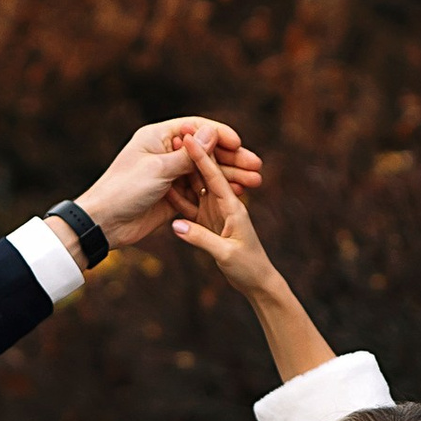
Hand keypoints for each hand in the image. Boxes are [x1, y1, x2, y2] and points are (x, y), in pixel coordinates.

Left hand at [76, 117, 263, 248]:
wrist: (104, 223)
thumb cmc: (124, 190)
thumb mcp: (159, 169)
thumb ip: (188, 155)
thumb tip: (212, 132)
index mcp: (158, 137)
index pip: (195, 128)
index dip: (220, 134)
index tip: (240, 144)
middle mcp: (166, 153)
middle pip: (206, 151)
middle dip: (233, 158)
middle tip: (257, 167)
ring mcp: (170, 175)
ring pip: (206, 172)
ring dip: (230, 177)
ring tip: (255, 183)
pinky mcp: (172, 196)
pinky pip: (200, 191)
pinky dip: (218, 193)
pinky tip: (238, 195)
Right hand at [171, 130, 336, 380]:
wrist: (257, 283)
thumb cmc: (248, 268)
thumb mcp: (225, 254)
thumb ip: (201, 238)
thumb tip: (176, 225)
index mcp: (233, 207)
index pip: (215, 176)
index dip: (201, 156)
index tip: (188, 137)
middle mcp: (224, 205)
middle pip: (204, 176)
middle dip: (190, 157)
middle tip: (173, 137)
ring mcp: (215, 213)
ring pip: (195, 189)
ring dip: (182, 173)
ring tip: (164, 156)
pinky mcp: (208, 224)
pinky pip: (190, 207)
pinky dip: (178, 197)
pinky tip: (164, 186)